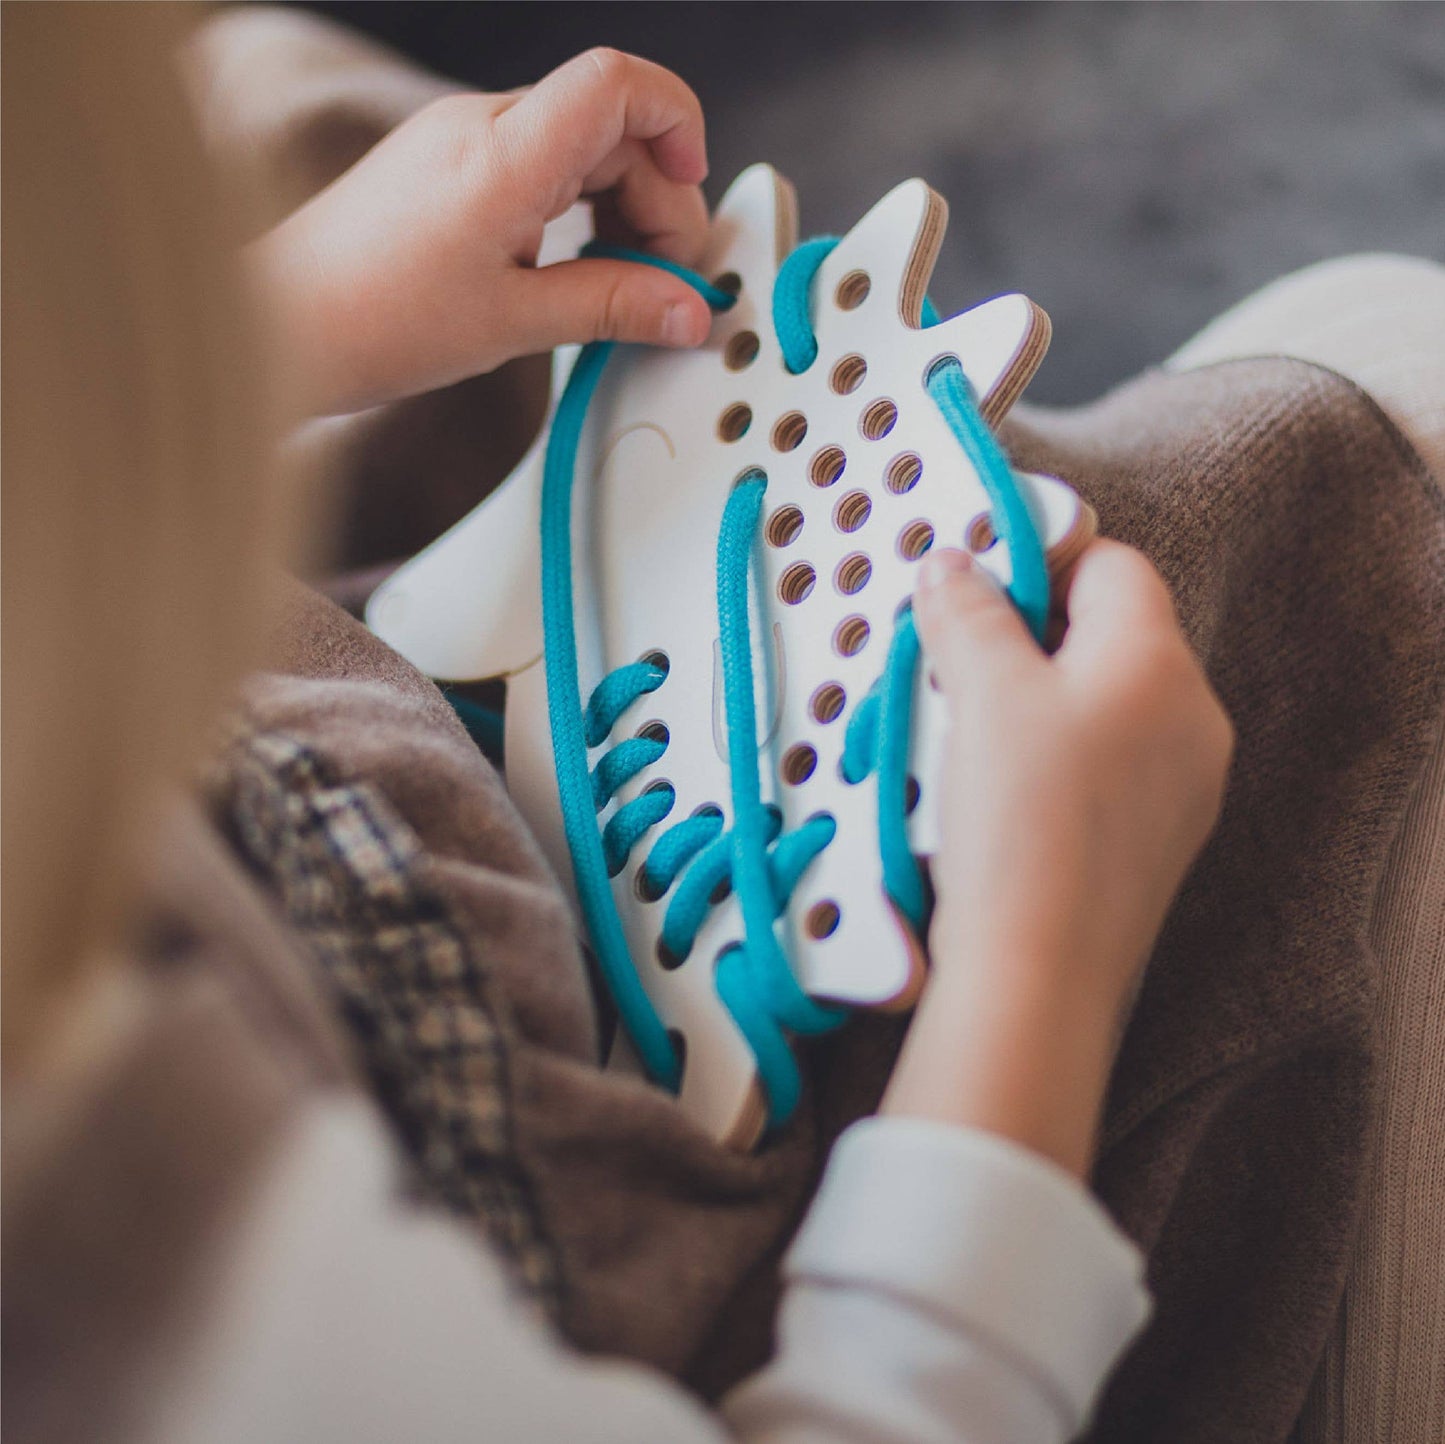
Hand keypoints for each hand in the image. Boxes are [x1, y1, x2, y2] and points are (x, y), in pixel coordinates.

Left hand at [253, 49, 714, 414]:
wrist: (284, 325)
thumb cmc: (373, 319)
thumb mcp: (515, 323)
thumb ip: (613, 306)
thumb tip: (685, 307)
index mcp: (503, 153)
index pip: (618, 83)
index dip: (677, 123)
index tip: (690, 191)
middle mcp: (482, 125)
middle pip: (611, 123)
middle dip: (655, 196)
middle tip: (661, 279)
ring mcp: (462, 138)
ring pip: (579, 145)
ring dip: (618, 207)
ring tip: (618, 283)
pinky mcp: (449, 163)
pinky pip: (540, 164)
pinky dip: (576, 210)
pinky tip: (574, 270)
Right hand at [882, 541, 1232, 1176]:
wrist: (1038, 971)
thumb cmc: (1020, 819)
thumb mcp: (982, 693)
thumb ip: (970, 612)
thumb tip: (955, 565)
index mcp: (1159, 662)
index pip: (1110, 564)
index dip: (1039, 560)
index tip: (972, 584)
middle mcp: (1192, 717)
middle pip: (1109, 635)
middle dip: (1028, 636)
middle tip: (954, 664)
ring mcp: (1183, 787)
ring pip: (1103, 703)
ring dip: (1035, 699)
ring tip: (966, 734)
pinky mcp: (1157, 842)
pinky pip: (1106, 767)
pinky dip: (1053, 758)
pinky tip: (999, 793)